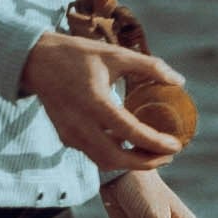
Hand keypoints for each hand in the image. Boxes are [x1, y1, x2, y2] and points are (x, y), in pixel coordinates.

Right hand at [22, 33, 189, 175]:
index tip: (176, 145)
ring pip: (104, 161)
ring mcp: (70, 134)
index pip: (131, 132)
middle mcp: (81, 124)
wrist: (37, 61)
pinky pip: (93, 154)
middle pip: (117, 158)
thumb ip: (149, 66)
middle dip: (146, 163)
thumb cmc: (78, 55)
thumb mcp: (116, 54)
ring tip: (153, 154)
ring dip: (130, 163)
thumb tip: (180, 81)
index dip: (156, 143)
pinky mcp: (65, 137)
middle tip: (168, 156)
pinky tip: (130, 145)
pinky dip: (114, 156)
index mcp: (95, 102)